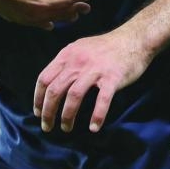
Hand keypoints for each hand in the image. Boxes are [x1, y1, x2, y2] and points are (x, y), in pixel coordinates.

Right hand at [0, 0, 90, 29]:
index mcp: (42, 1)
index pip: (66, 0)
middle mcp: (37, 14)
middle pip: (61, 13)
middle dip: (75, 9)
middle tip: (87, 7)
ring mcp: (28, 20)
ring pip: (51, 20)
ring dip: (63, 17)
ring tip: (74, 15)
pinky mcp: (20, 21)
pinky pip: (39, 24)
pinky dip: (48, 22)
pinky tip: (51, 23)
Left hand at [33, 27, 152, 132]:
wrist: (132, 39)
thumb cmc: (105, 47)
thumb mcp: (79, 48)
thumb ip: (66, 63)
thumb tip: (52, 82)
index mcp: (67, 55)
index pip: (44, 78)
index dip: (38, 98)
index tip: (37, 112)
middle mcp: (77, 62)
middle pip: (55, 90)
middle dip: (48, 111)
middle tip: (47, 126)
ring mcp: (95, 70)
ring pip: (74, 96)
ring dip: (67, 116)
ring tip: (66, 129)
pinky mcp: (112, 78)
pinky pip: (102, 100)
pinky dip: (97, 116)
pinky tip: (93, 128)